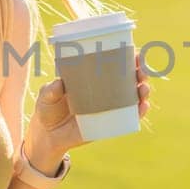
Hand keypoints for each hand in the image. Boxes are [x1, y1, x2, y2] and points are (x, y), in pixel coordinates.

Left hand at [25, 46, 152, 169]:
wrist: (48, 136)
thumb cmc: (48, 109)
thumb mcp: (46, 96)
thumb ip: (50, 90)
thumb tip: (59, 83)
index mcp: (92, 79)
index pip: (114, 65)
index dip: (128, 58)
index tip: (135, 53)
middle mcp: (105, 92)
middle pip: (129, 79)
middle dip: (140, 73)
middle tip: (141, 71)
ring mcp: (108, 108)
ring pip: (133, 97)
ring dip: (143, 91)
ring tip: (143, 88)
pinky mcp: (109, 123)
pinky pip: (128, 117)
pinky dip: (138, 112)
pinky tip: (142, 107)